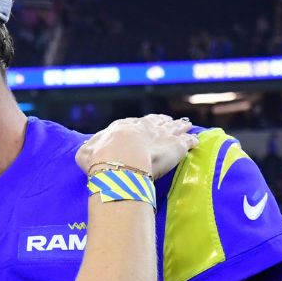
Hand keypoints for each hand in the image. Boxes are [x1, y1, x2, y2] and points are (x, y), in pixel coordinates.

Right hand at [77, 115, 196, 179]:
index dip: (142, 124)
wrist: (121, 159)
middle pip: (157, 121)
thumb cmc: (100, 158)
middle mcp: (144, 126)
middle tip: (169, 121)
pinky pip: (188, 140)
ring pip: (174, 127)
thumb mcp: (85, 153)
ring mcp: (162, 134)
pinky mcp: (177, 146)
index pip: (135, 123)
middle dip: (163, 121)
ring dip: (180, 126)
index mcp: (123, 126)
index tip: (146, 124)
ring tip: (186, 125)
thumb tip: (86, 151)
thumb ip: (88, 150)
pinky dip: (192, 140)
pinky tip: (196, 140)